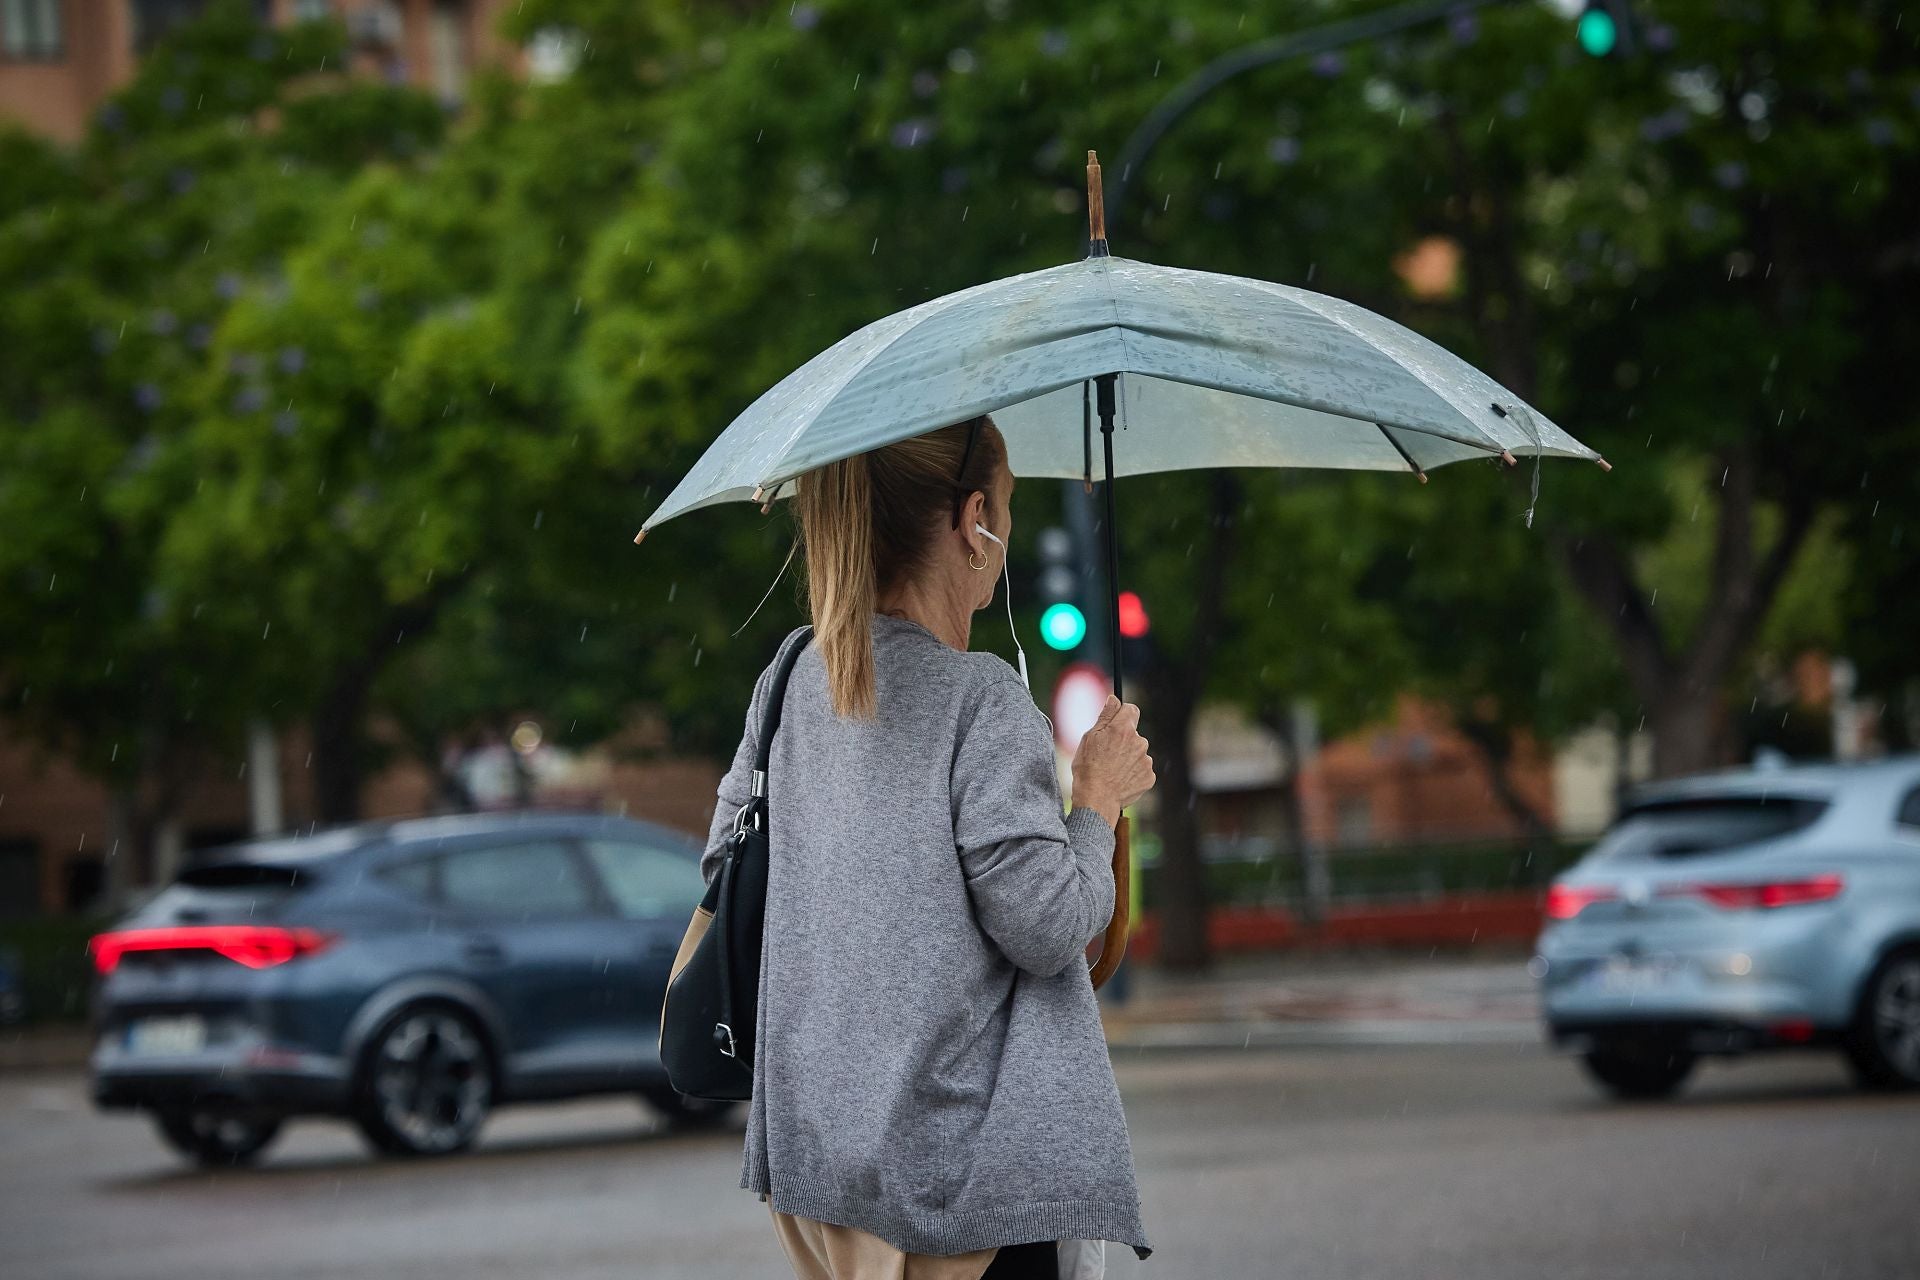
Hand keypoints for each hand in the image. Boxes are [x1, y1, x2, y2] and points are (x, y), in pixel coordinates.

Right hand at [1070, 695, 1154, 827]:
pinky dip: (1133, 773)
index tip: (1115, 723)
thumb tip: (1114, 698)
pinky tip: (1120, 780)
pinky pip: (1142, 769)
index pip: (1131, 709)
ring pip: (1138, 752)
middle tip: (1107, 754)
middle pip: (1133, 733)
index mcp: (1123, 728)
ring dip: (1128, 757)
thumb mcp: (1089, 737)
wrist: (1096, 799)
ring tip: (1112, 770)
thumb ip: (1105, 716)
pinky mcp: (1149, 777)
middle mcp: (1139, 741)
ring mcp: (1146, 760)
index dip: (1122, 715)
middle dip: (1123, 740)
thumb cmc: (1088, 768)